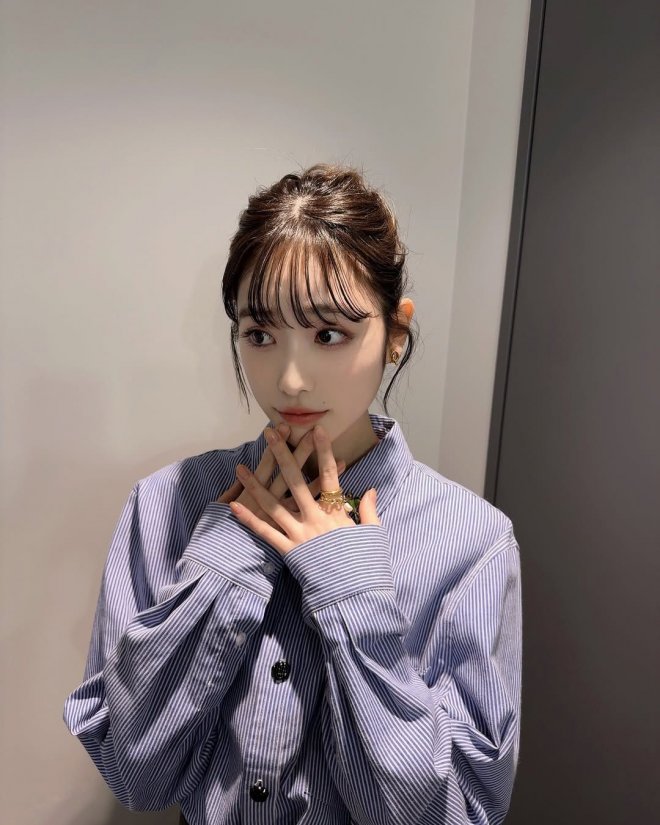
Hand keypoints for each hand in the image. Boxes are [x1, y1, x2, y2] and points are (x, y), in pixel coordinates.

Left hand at [228, 423, 379, 554]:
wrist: (355, 595)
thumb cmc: (366, 564)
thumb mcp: (372, 534)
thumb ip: (368, 510)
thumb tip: (370, 490)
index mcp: (337, 512)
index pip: (330, 475)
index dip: (323, 451)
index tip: (317, 429)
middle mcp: (316, 518)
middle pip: (296, 481)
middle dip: (283, 455)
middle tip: (270, 433)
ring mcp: (300, 534)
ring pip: (274, 504)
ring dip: (256, 485)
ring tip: (240, 467)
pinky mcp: (289, 551)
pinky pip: (265, 533)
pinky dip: (249, 520)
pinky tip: (233, 506)